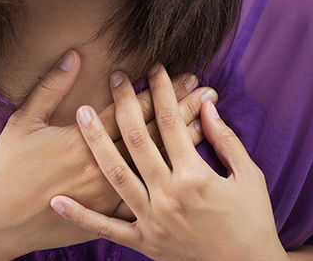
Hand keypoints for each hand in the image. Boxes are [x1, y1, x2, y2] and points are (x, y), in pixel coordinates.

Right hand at [0, 53, 215, 259]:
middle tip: (208, 91)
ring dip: (184, 142)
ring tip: (209, 121)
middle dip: (183, 111)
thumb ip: (51, 87)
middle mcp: (102, 167)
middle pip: (153, 134)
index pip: (132, 110)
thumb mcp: (22, 122)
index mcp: (83, 141)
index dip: (161, 92)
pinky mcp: (108, 217)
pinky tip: (189, 169)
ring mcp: (108, 195)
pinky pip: (147, 199)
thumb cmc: (6, 172)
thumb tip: (74, 55)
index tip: (185, 76)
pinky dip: (169, 182)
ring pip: (157, 165)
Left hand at [51, 65, 287, 260]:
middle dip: (125, 104)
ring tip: (82, 113)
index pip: (171, 123)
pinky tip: (58, 201)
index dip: (162, 92)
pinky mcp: (144, 243)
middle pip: (138, 140)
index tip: (155, 69)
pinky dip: (80, 217)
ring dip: (96, 142)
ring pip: (116, 175)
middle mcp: (168, 195)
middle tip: (115, 78)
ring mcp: (152, 220)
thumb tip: (208, 107)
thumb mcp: (249, 177)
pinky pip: (106, 229)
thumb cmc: (254, 222)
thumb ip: (226, 141)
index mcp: (195, 177)